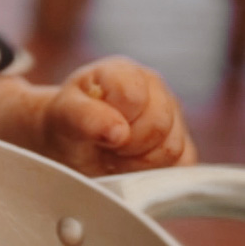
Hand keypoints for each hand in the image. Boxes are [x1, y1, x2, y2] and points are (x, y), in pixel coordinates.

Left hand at [41, 57, 196, 173]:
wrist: (69, 143)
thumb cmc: (66, 123)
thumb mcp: (63, 116)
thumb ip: (85, 117)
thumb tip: (119, 132)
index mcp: (124, 72)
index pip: (133, 98)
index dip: (113, 122)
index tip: (95, 128)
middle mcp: (154, 88)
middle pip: (158, 125)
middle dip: (126, 145)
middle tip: (104, 146)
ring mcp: (172, 115)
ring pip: (172, 148)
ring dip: (138, 162)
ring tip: (115, 154)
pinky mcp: (182, 144)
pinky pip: (182, 165)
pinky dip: (155, 173)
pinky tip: (132, 164)